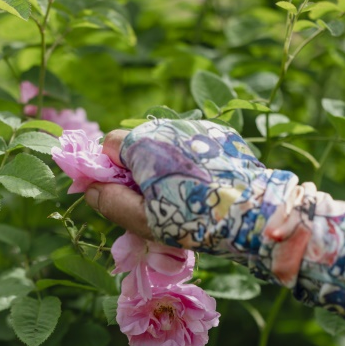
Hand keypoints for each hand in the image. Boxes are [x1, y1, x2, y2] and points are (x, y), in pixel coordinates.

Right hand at [84, 119, 306, 281]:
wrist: (254, 213)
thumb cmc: (193, 220)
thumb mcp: (143, 219)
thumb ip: (109, 201)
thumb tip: (90, 188)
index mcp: (144, 142)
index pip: (108, 145)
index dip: (110, 171)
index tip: (124, 195)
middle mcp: (168, 125)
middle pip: (137, 145)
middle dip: (138, 170)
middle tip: (155, 202)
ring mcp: (197, 127)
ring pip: (165, 145)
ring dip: (164, 166)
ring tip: (185, 196)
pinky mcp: (220, 135)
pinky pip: (191, 146)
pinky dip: (190, 162)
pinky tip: (205, 186)